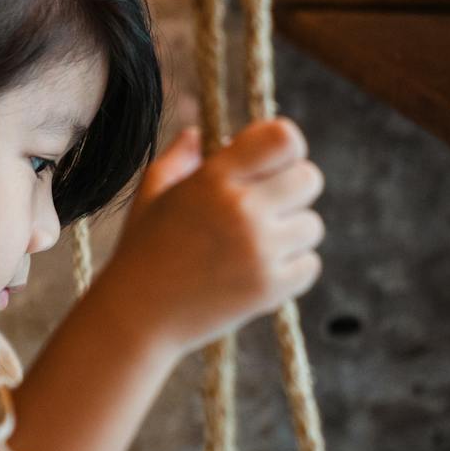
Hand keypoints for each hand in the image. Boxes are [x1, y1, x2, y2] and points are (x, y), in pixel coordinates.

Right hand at [101, 117, 325, 356]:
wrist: (137, 316)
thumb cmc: (142, 250)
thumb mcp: (153, 194)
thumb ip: (180, 158)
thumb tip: (198, 134)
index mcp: (213, 178)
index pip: (284, 138)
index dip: (285, 147)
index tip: (271, 163)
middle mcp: (241, 209)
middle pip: (309, 178)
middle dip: (292, 189)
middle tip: (267, 206)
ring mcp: (259, 250)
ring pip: (312, 225)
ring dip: (291, 232)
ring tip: (256, 244)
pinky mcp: (270, 288)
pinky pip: (310, 264)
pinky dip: (292, 267)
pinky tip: (260, 269)